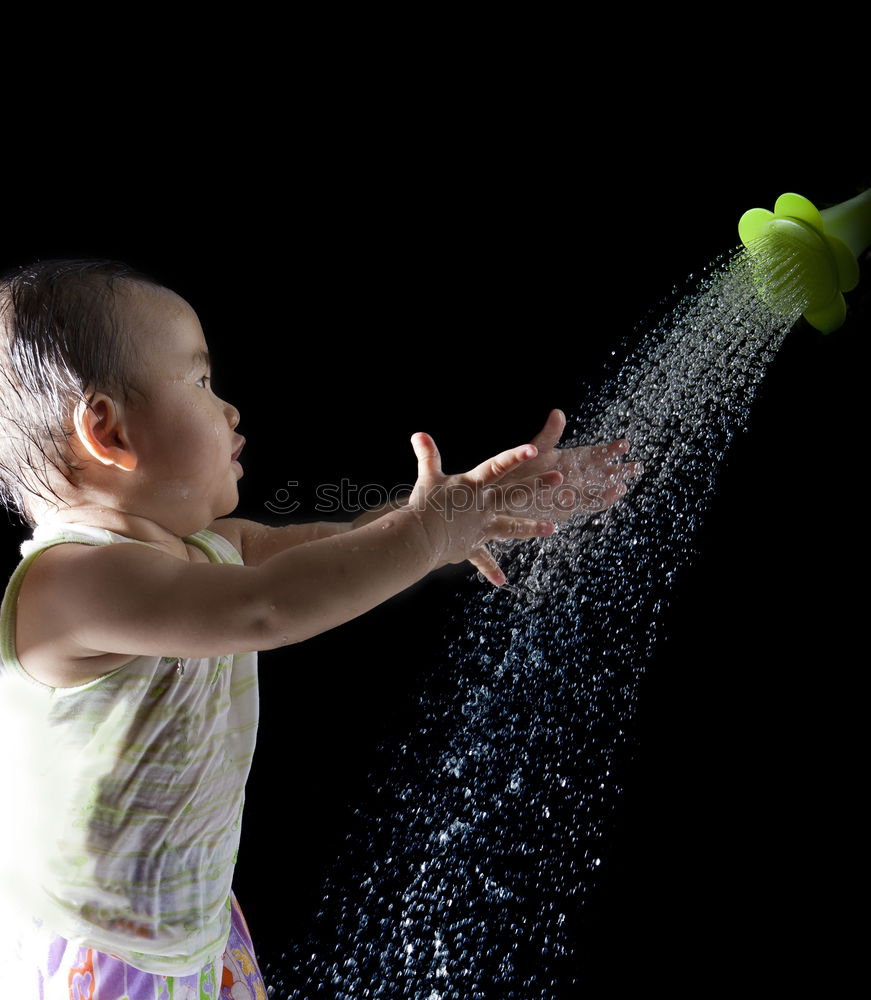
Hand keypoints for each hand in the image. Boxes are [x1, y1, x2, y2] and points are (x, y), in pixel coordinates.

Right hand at [407, 432, 558, 585]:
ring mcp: (481, 527)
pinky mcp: (472, 546)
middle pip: (515, 493)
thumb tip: (418, 434)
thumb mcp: (426, 476)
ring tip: (553, 528)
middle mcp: (483, 505)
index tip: (533, 449)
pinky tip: (501, 581)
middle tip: (559, 478)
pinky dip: (491, 570)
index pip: (497, 466)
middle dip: (538, 485)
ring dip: (531, 527)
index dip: (515, 456)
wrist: (420, 535)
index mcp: (473, 486)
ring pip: (511, 526)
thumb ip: (426, 455)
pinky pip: (484, 560)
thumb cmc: (423, 504)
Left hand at [498, 409, 641, 520]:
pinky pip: (588, 503)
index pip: (595, 453)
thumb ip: (549, 434)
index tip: (624, 444)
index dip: (610, 450)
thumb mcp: (536, 448)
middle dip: (620, 470)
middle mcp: (576, 475)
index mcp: (572, 459)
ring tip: (626, 483)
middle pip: (603, 472)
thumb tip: (558, 413)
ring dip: (613, 486)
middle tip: (638, 466)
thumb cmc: (520, 468)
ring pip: (599, 488)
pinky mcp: (568, 507)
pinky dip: (601, 500)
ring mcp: (574, 491)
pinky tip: (613, 494)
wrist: (506, 492)